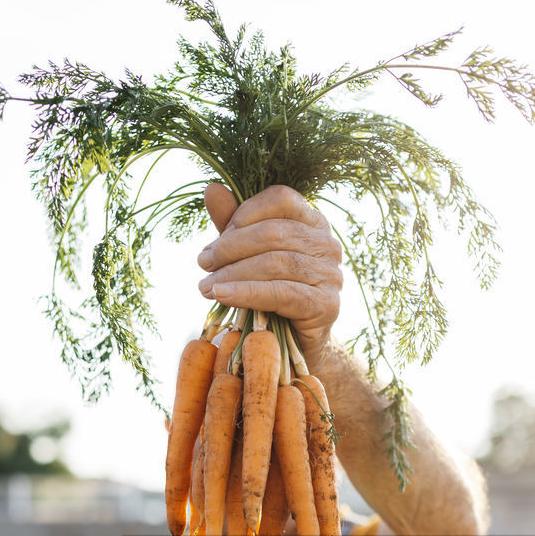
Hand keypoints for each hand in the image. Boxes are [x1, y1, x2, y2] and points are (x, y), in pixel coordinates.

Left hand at [198, 183, 342, 369]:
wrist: (296, 348)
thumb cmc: (271, 297)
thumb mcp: (249, 257)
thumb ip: (234, 226)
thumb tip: (211, 188)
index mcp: (313, 222)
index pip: (280, 199)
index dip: (244, 214)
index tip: (217, 240)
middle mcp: (328, 244)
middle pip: (275, 232)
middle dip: (231, 247)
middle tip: (203, 264)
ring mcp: (331, 275)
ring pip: (276, 262)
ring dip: (233, 273)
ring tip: (206, 286)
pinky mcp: (327, 305)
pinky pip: (281, 292)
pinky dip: (247, 293)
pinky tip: (222, 297)